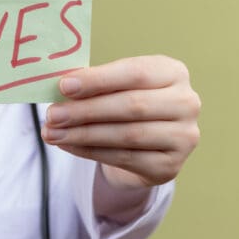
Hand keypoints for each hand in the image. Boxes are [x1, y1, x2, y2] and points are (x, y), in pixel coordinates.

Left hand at [41, 55, 200, 186]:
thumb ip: (94, 83)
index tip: (64, 85)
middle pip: (132, 106)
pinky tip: (67, 145)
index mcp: (173, 72)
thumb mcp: (115, 86)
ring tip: (51, 132)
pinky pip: (124, 158)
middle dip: (86, 110)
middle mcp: (187, 103)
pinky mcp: (170, 166)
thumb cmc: (125, 103)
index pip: (135, 73)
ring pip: (127, 135)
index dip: (98, 80)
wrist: (146, 145)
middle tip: (52, 114)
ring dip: (83, 134)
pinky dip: (90, 151)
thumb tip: (62, 86)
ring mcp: (183, 137)